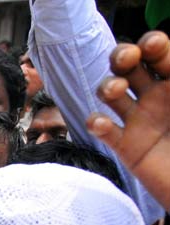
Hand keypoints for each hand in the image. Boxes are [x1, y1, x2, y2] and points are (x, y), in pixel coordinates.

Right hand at [87, 31, 169, 210]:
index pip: (159, 55)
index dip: (152, 44)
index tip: (154, 45)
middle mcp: (156, 98)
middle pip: (128, 66)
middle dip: (122, 56)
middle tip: (126, 58)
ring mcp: (138, 121)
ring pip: (111, 93)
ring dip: (108, 86)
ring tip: (115, 91)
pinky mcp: (126, 147)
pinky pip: (104, 130)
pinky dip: (97, 123)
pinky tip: (102, 123)